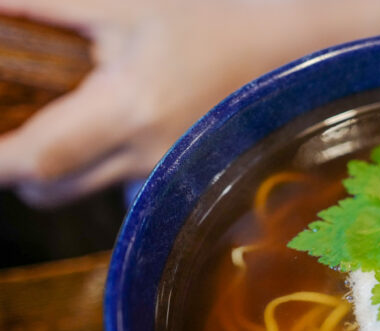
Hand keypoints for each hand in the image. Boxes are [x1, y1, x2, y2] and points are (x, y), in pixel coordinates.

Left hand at [0, 0, 317, 206]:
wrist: (284, 55)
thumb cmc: (209, 24)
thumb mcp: (125, 6)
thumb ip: (49, 5)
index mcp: (128, 105)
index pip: (41, 155)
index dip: (0, 162)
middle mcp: (148, 152)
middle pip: (54, 191)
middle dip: (20, 175)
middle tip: (9, 143)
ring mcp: (169, 172)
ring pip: (87, 194)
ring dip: (58, 176)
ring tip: (61, 135)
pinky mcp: (184, 179)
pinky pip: (124, 192)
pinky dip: (102, 174)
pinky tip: (113, 139)